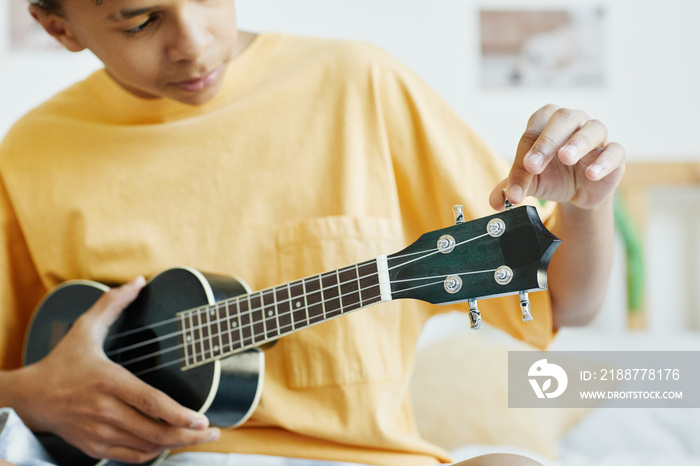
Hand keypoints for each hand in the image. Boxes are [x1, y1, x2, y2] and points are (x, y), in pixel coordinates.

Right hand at [13, 277, 219, 462]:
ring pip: (147, 446)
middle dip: (188, 435)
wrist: (30, 399)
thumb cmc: (62, 363)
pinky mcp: (96, 446)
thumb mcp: (84, 329)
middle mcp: (105, 410)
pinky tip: (169, 442)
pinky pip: (132, 456)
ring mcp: (100, 432)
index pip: (150, 402)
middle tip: (212, 431)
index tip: (201, 419)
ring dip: (176, 444)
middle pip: (154, 430)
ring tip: (198, 437)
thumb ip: (112, 304)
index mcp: (108, 381)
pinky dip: (154, 452)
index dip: (178, 415)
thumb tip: (138, 281)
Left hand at [489, 104, 624, 209]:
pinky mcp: (614, 154)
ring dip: (578, 142)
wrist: (577, 193)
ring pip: (593, 128)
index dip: (523, 157)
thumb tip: (494, 201)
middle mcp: (573, 122)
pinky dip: (603, 161)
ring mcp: (596, 136)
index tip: (516, 183)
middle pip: (563, 118)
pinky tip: (591, 173)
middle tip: (533, 165)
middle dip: (547, 141)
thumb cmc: (551, 176)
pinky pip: (614, 151)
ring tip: (565, 158)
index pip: (532, 134)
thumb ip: (510, 187)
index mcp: (546, 122)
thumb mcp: (529, 182)